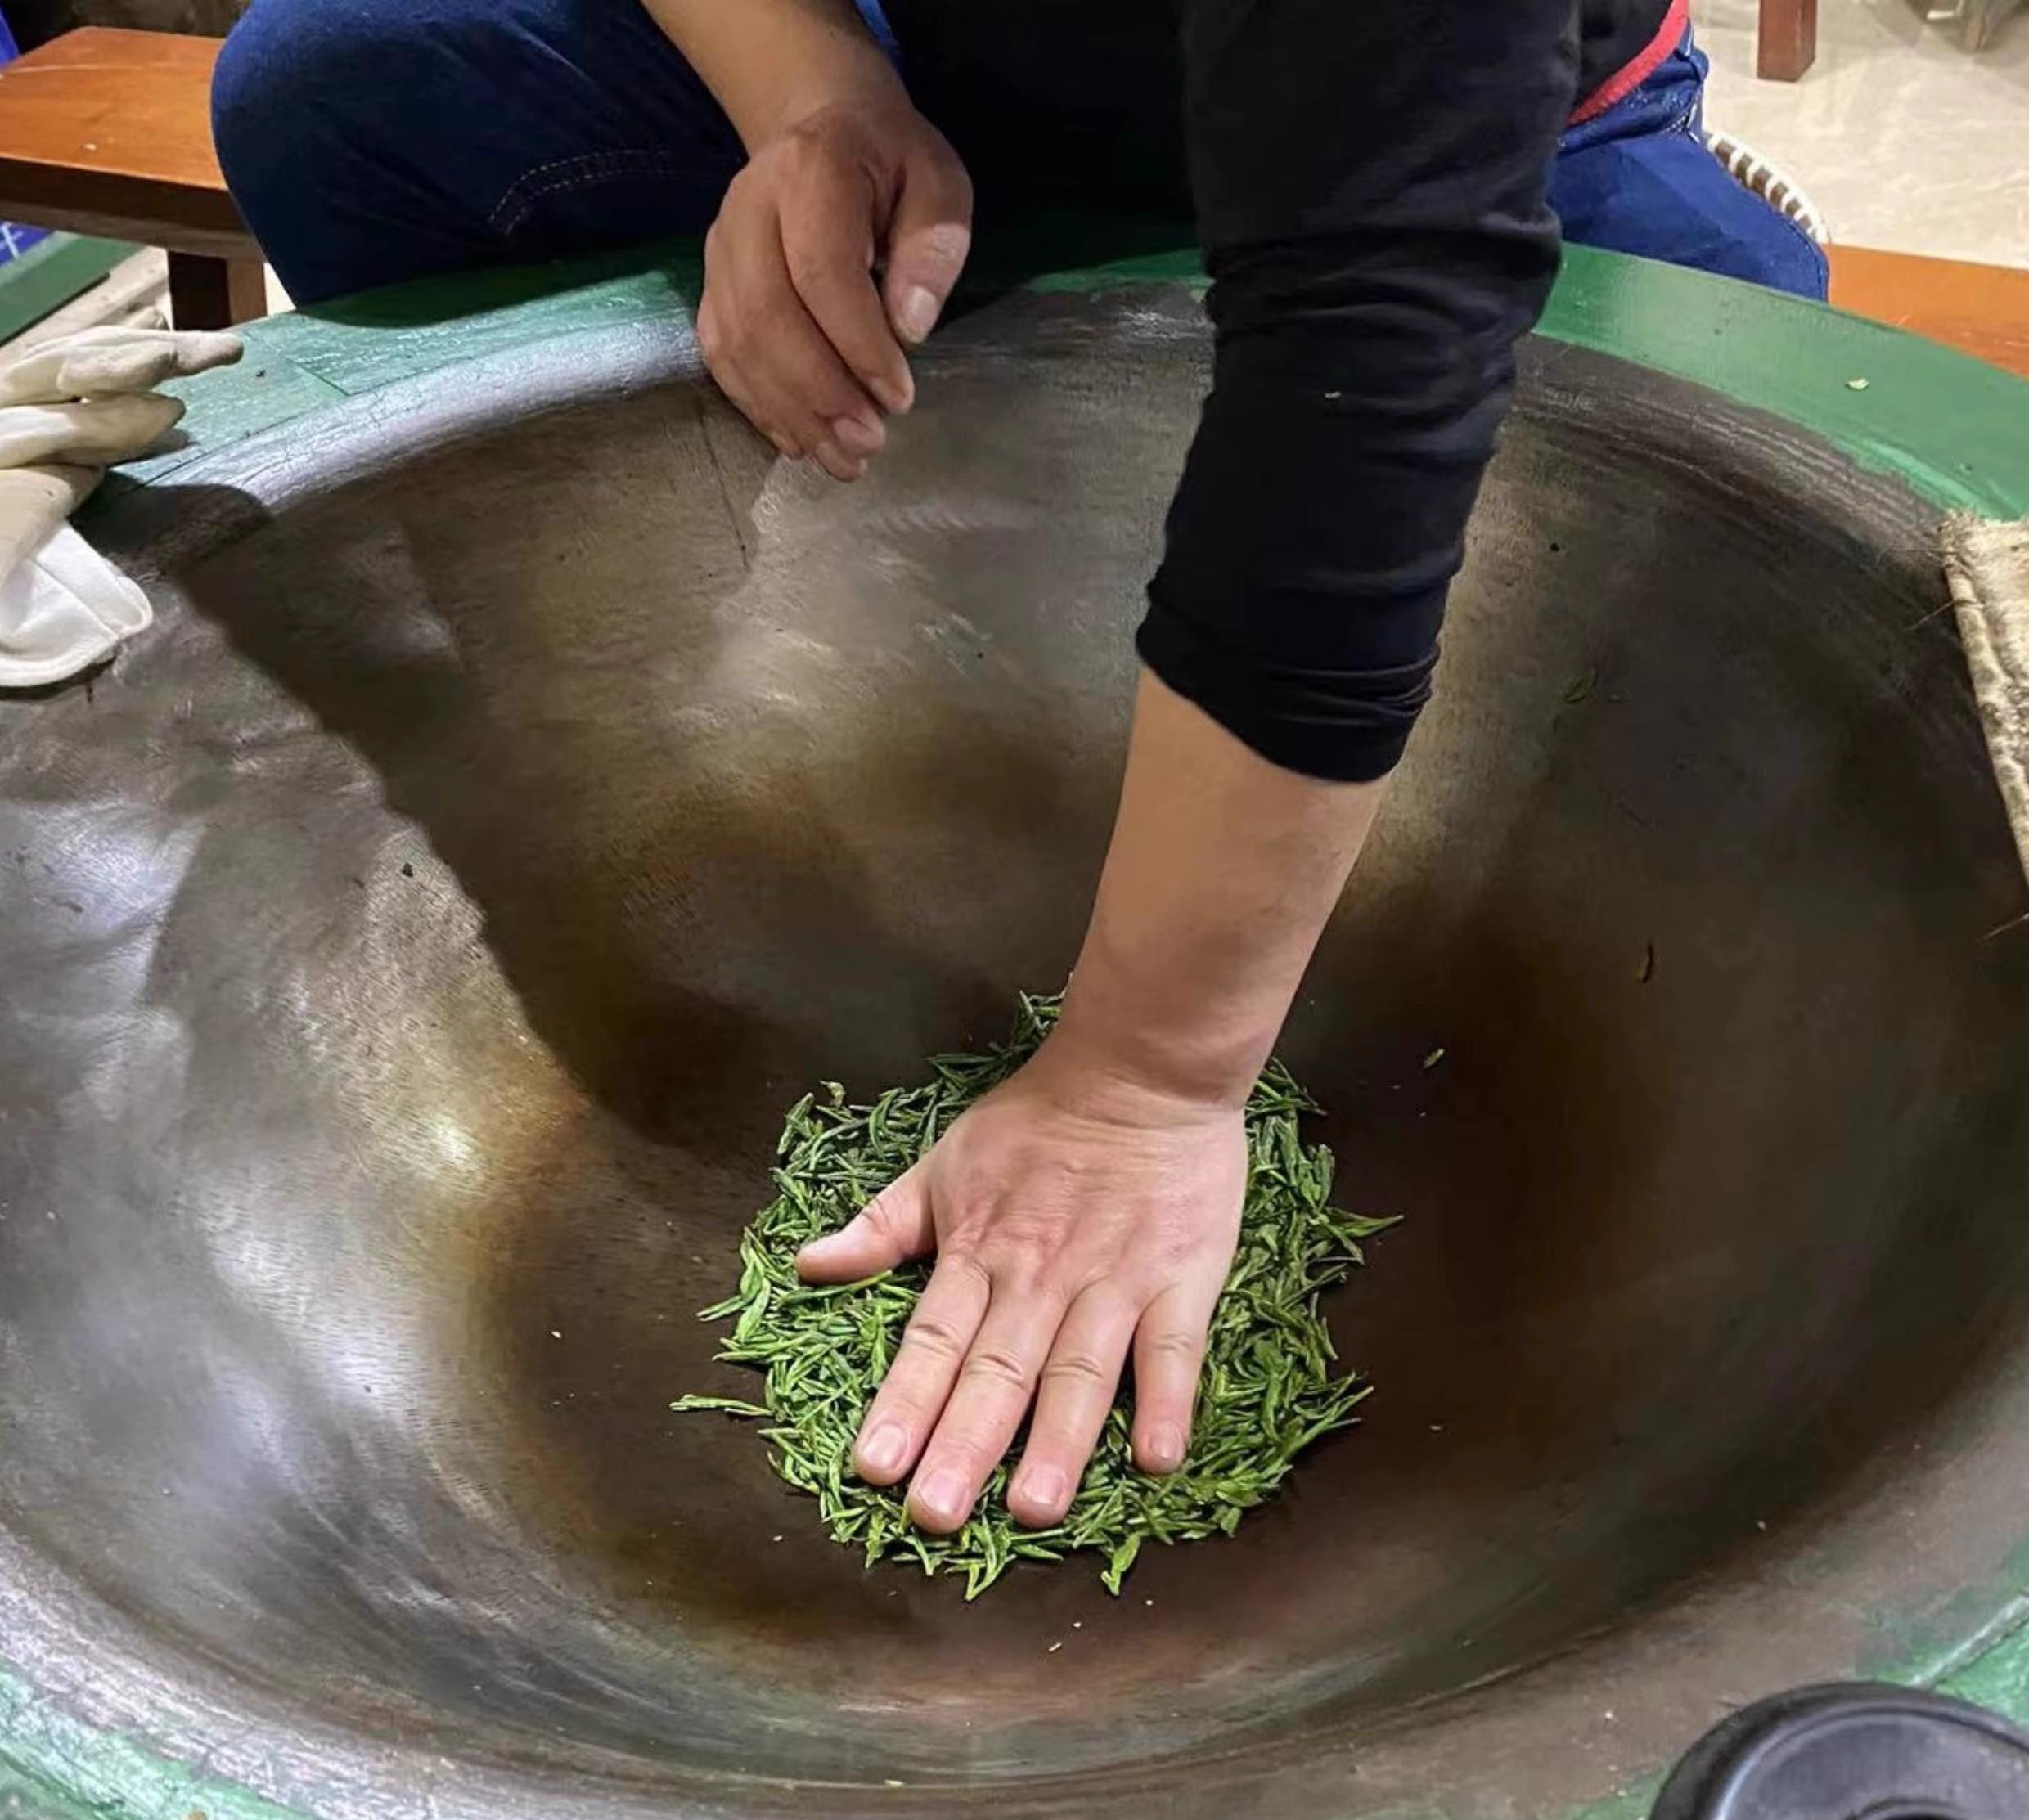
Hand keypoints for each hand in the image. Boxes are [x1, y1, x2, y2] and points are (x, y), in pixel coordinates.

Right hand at [697, 92, 971, 481]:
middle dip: (820, 393)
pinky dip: (761, 408)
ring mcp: (719, 252)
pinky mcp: (711, 287)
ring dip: (791, 414)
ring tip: (843, 460)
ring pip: (738, 346)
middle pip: (767, 317)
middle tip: (869, 442)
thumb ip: (934, 245)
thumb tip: (911, 326)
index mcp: (809, 171)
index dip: (858, 345)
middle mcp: (746, 209)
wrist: (821, 131)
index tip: (899, 396)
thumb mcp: (937, 182)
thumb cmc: (889, 165)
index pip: (821, 271)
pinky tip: (802, 443)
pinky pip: (723, 358)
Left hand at [795, 1038, 1245, 1532]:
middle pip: (998, 1370)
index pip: (932, 1339)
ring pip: (1080, 1370)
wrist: (1140, 1070)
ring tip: (1034, 1509)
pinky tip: (1155, 1460)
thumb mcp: (942, 1165)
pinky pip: (1175, 1347)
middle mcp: (1040, 1276)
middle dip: (965, 1444)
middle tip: (936, 1515)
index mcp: (977, 1251)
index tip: (873, 1466)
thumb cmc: (1036, 1122)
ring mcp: (1113, 1280)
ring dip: (1058, 1440)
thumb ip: (880, 1227)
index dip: (904, 1402)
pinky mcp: (1181, 1278)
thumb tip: (806, 1265)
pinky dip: (1166, 1400)